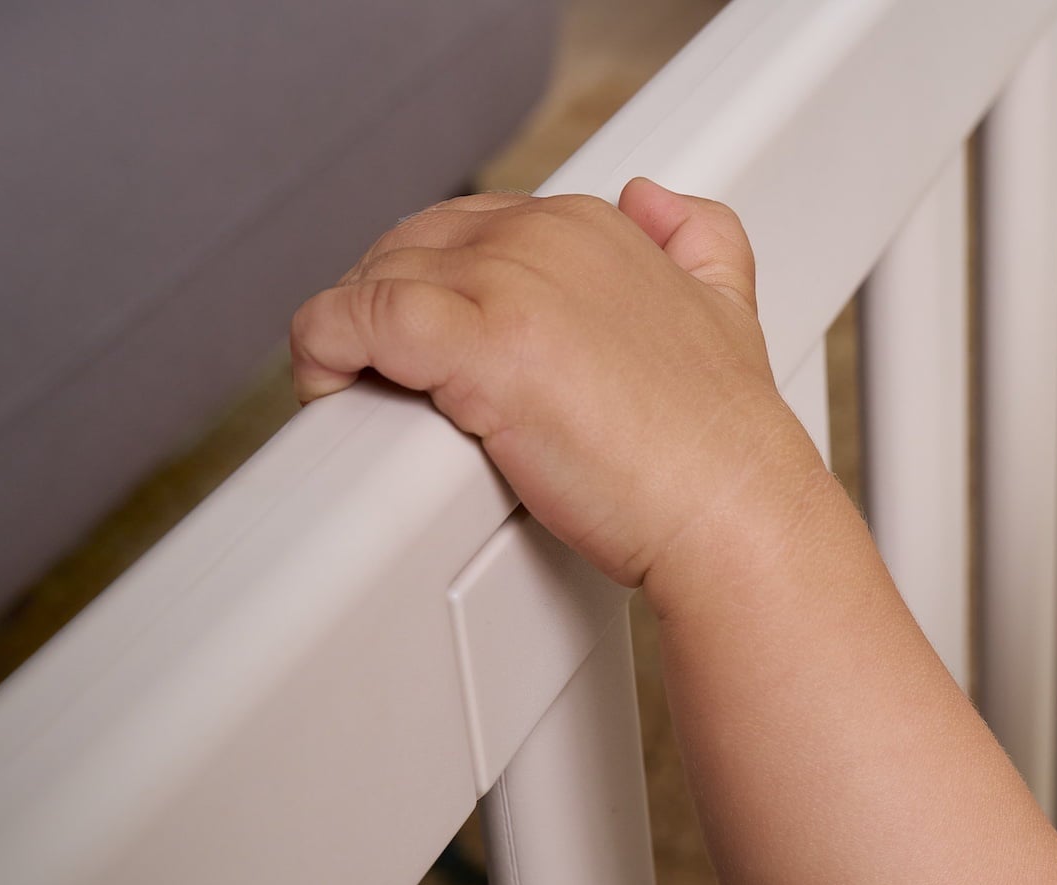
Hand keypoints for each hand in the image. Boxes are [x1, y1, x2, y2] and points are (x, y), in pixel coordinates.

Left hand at [288, 181, 822, 590]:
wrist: (734, 513)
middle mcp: (547, 237)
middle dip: (383, 305)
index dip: (435, 285)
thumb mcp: (729, 308)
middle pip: (411, 246)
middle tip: (383, 376)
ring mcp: (509, 284)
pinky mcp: (477, 344)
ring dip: (347, 334)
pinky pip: (355, 318)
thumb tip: (651, 199)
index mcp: (592, 225)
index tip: (427, 346)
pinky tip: (332, 386)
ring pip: (374, 277)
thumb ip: (697, 240)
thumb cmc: (721, 445)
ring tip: (355, 392)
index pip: (471, 226)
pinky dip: (322, 347)